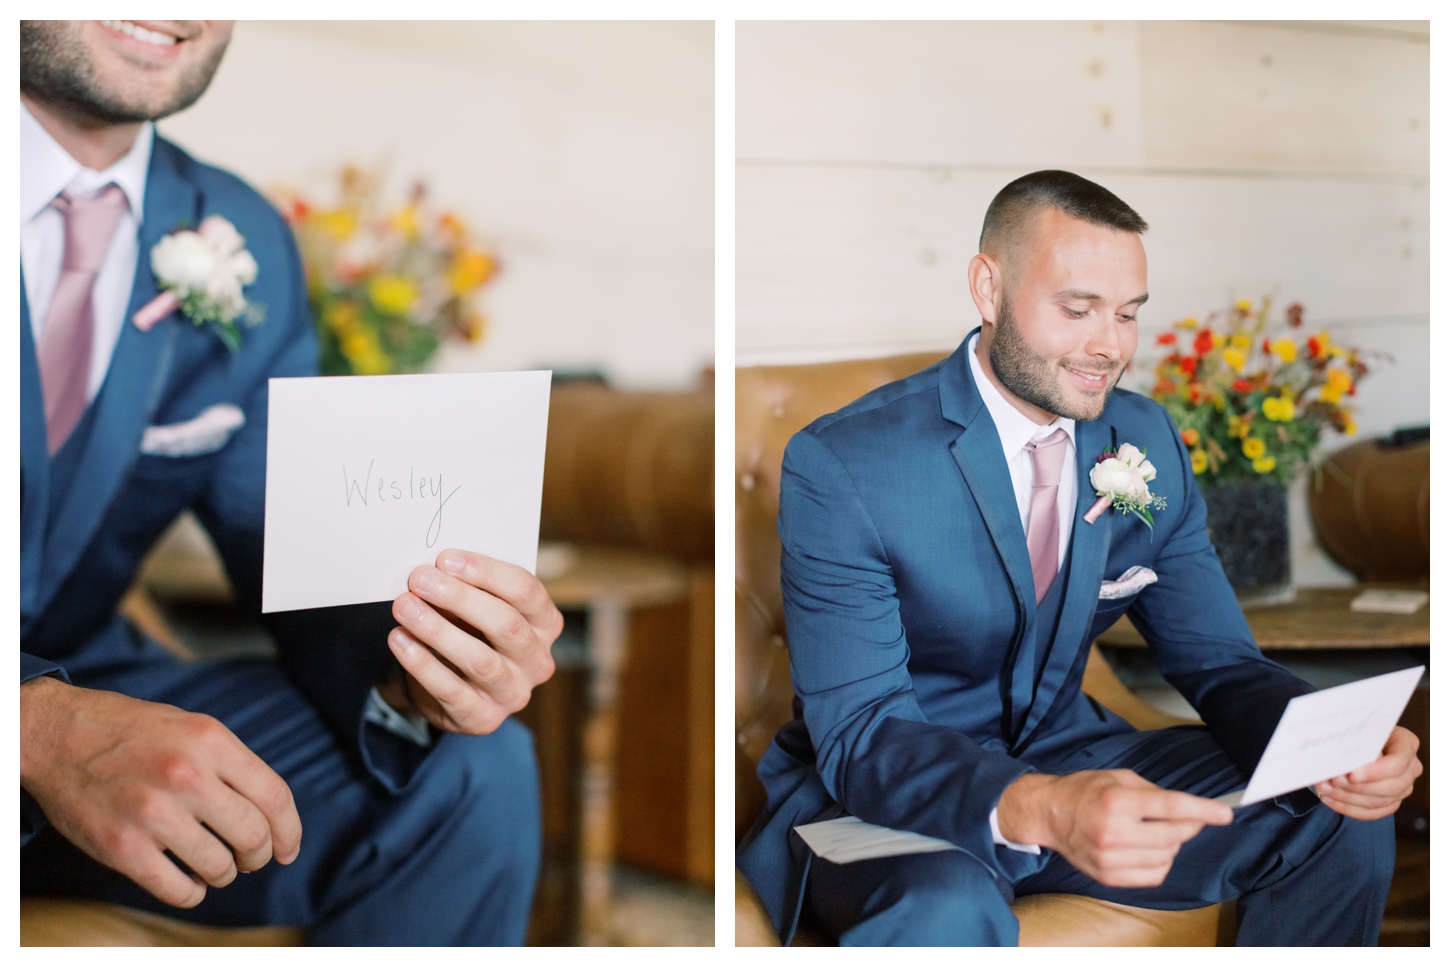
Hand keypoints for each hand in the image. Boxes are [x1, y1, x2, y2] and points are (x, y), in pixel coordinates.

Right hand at [20, 676, 300, 907]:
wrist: (58, 735)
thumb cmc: (132, 733)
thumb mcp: (193, 728)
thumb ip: (232, 764)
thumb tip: (272, 812)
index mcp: (211, 741)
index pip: (274, 796)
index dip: (290, 830)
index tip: (288, 849)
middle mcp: (187, 775)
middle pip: (254, 836)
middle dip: (259, 856)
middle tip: (250, 858)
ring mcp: (153, 813)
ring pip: (219, 867)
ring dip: (223, 874)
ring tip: (214, 866)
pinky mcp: (122, 847)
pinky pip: (177, 890)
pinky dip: (191, 893)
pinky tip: (186, 880)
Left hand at [385, 549, 561, 734]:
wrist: (451, 684)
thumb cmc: (468, 631)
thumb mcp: (476, 606)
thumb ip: (466, 586)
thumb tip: (433, 568)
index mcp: (545, 623)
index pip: (526, 591)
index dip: (487, 572)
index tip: (446, 559)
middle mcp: (537, 660)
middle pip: (505, 624)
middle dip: (459, 598)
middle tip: (420, 579)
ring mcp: (514, 693)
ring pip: (480, 660)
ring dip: (437, 630)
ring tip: (404, 606)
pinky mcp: (483, 718)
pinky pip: (451, 691)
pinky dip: (421, 663)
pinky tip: (399, 639)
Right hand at [996, 769, 1231, 886]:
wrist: (1048, 814)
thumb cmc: (1084, 790)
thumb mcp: (1118, 778)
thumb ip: (1153, 792)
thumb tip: (1188, 811)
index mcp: (1117, 802)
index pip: (1171, 807)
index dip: (1203, 811)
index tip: (1225, 814)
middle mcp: (1114, 832)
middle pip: (1174, 835)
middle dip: (1187, 826)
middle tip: (1184, 818)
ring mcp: (1111, 858)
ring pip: (1167, 857)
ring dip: (1171, 844)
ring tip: (1153, 831)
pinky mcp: (1109, 876)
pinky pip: (1154, 875)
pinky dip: (1160, 862)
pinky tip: (1146, 848)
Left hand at [1316, 725, 1421, 819]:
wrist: (1359, 740)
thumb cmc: (1359, 731)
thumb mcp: (1360, 730)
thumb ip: (1357, 743)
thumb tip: (1345, 763)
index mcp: (1406, 743)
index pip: (1398, 762)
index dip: (1376, 772)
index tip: (1352, 775)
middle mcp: (1410, 767)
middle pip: (1391, 786)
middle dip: (1358, 787)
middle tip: (1333, 781)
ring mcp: (1403, 787)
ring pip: (1379, 801)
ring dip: (1347, 798)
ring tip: (1324, 788)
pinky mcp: (1390, 802)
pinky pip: (1371, 812)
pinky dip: (1348, 808)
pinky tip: (1329, 799)